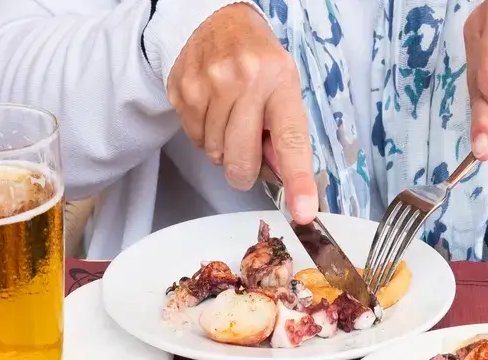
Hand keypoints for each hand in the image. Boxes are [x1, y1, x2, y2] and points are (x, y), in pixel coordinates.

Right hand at [168, 4, 317, 222]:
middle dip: (246, 169)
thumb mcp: (285, 85)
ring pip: (216, 155)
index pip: (291, 141)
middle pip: (242, 161)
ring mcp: (209, 86)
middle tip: (250, 150)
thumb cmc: (258, 59)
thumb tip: (284, 179)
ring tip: (231, 118)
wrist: (215, 20)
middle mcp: (244, 82)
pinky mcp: (183, 92)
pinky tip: (213, 111)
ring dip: (224, 149)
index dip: (298, 181)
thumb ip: (285, 131)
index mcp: (279, 81)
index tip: (304, 211)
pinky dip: (205, 136)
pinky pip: (195, 141)